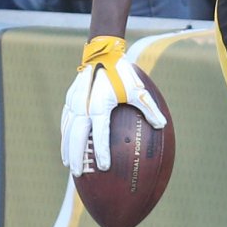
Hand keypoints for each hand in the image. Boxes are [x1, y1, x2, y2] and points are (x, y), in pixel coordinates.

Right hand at [60, 36, 168, 173]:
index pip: (98, 133)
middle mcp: (83, 105)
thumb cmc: (121, 72)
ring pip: (67, 129)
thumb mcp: (137, 90)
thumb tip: (162, 125)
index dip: (101, 151)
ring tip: (69, 164)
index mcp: (99, 105)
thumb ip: (149, 108)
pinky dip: (65, 134)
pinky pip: (66, 120)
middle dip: (76, 156)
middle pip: (76, 136)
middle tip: (78, 173)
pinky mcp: (70, 98)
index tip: (104, 166)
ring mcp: (74, 102)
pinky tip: (67, 144)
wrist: (102, 52)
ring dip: (67, 148)